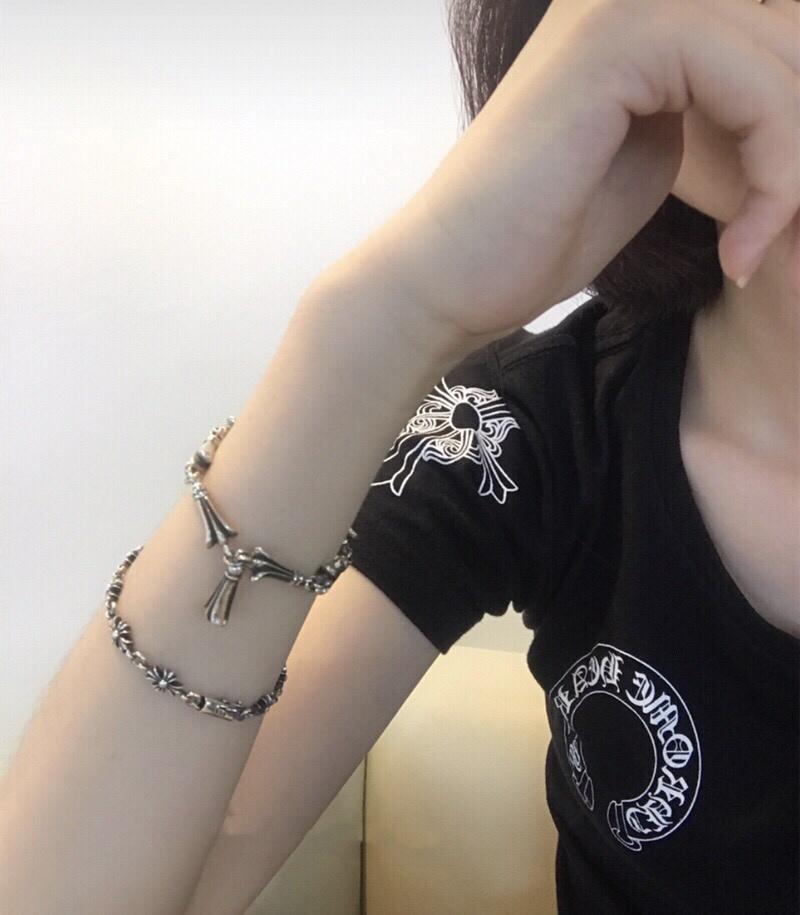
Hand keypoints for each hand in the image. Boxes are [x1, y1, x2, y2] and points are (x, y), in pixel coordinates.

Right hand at [373, 0, 799, 342]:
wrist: (455, 275)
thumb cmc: (540, 233)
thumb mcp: (659, 152)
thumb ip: (724, 105)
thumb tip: (795, 109)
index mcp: (642, 16)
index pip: (774, 35)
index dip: (793, 131)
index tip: (780, 215)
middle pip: (789, 37)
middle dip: (797, 147)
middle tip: (780, 234)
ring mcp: (620, 4)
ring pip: (784, 59)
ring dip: (792, 167)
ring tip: (761, 245)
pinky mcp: (614, 39)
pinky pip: (752, 83)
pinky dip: (773, 171)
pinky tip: (741, 247)